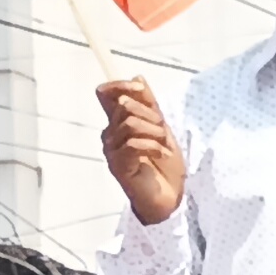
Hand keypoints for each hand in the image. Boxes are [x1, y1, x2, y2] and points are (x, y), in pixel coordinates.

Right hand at [96, 79, 182, 225]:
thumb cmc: (164, 166)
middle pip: (123, 106)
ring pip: (130, 124)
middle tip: (163, 133)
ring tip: (164, 147)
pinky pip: (133, 144)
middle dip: (150, 115)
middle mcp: (110, 134)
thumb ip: (150, 105)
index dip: (120, 86)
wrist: (170, 197)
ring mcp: (112, 150)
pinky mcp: (118, 166)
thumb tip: (138, 77)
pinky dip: (154, 147)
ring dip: (154, 133)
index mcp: (118, 123)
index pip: (105, 93)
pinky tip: (163, 155)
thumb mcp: (162, 129)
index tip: (141, 90)